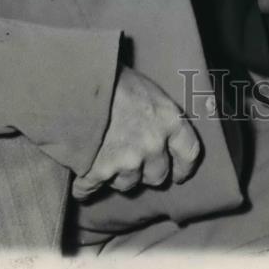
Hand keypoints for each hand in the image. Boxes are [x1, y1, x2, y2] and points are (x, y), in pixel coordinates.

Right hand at [71, 67, 200, 199]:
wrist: (79, 80)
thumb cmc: (115, 78)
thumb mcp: (148, 90)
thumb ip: (158, 116)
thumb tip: (160, 133)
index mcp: (169, 120)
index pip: (189, 153)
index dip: (183, 168)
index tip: (178, 175)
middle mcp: (153, 145)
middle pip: (157, 176)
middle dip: (146, 172)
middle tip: (132, 161)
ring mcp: (127, 161)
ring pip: (126, 184)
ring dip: (116, 176)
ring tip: (103, 156)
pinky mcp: (98, 172)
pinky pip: (89, 190)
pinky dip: (84, 187)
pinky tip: (81, 179)